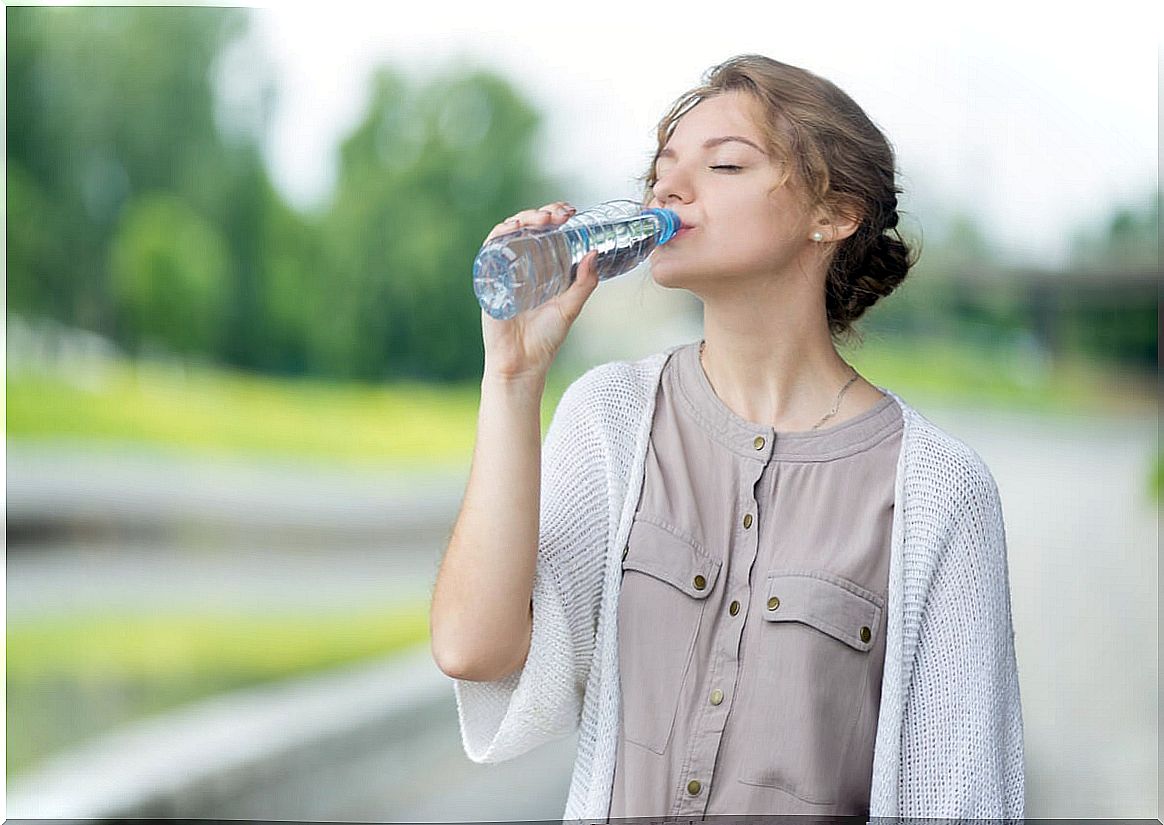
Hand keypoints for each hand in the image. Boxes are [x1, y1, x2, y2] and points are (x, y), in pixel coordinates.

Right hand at [480, 201, 599, 383]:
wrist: (522, 363)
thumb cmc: (545, 339)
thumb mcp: (570, 307)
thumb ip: (584, 283)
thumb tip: (594, 253)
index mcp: (542, 267)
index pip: (546, 232)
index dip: (556, 216)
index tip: (571, 212)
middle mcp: (521, 264)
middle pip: (527, 227)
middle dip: (542, 213)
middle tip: (559, 215)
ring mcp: (503, 269)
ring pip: (508, 232)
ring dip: (524, 219)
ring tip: (541, 220)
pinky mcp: (489, 279)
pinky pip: (490, 249)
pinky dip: (500, 234)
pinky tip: (513, 228)